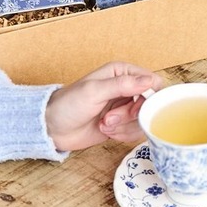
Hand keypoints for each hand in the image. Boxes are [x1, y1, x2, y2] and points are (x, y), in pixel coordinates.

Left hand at [45, 62, 163, 150]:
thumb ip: (122, 85)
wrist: (53, 128)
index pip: (154, 82)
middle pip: (151, 104)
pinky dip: (122, 134)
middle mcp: (128, 88)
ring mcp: (126, 107)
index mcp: (123, 73)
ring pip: (144, 120)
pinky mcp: (123, 124)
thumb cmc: (68, 105)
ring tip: (104, 123)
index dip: (149, 97)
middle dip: (131, 115)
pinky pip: (136, 132)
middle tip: (110, 118)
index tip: (135, 107)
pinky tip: (107, 131)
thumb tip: (149, 81)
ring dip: (124, 126)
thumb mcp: (94, 91)